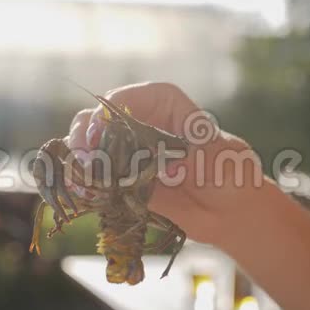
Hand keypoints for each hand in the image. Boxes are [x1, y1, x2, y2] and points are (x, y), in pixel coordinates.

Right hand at [67, 82, 265, 244]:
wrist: (228, 212)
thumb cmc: (232, 175)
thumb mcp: (225, 159)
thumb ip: (201, 157)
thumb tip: (172, 167)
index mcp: (168, 108)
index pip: (137, 97)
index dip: (115, 107)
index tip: (102, 126)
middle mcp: (141, 125)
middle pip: (102, 118)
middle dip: (86, 131)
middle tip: (82, 152)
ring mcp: (126, 153)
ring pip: (90, 144)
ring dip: (78, 156)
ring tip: (78, 175)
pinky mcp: (119, 180)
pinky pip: (93, 176)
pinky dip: (81, 182)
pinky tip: (80, 191)